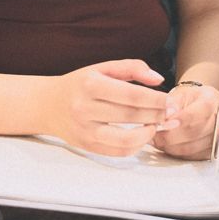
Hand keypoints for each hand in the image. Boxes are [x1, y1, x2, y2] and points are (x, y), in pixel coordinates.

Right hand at [44, 60, 167, 156]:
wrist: (47, 104)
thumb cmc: (79, 84)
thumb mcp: (102, 68)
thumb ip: (132, 68)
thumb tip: (158, 79)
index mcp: (90, 84)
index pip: (131, 95)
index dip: (155, 100)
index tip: (170, 101)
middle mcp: (84, 108)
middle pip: (130, 116)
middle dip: (156, 115)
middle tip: (171, 114)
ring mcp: (84, 130)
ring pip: (125, 139)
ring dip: (147, 134)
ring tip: (156, 125)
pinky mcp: (86, 145)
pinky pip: (117, 152)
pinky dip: (135, 146)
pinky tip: (142, 136)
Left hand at [153, 82, 218, 160]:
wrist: (196, 107)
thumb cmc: (188, 100)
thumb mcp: (178, 94)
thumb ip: (172, 103)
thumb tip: (167, 114)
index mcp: (213, 99)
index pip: (202, 110)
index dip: (182, 119)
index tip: (165, 123)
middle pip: (196, 132)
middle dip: (171, 135)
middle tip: (155, 134)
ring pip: (193, 147)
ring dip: (172, 146)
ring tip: (158, 140)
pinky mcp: (213, 150)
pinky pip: (193, 156)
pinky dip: (177, 153)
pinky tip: (168, 146)